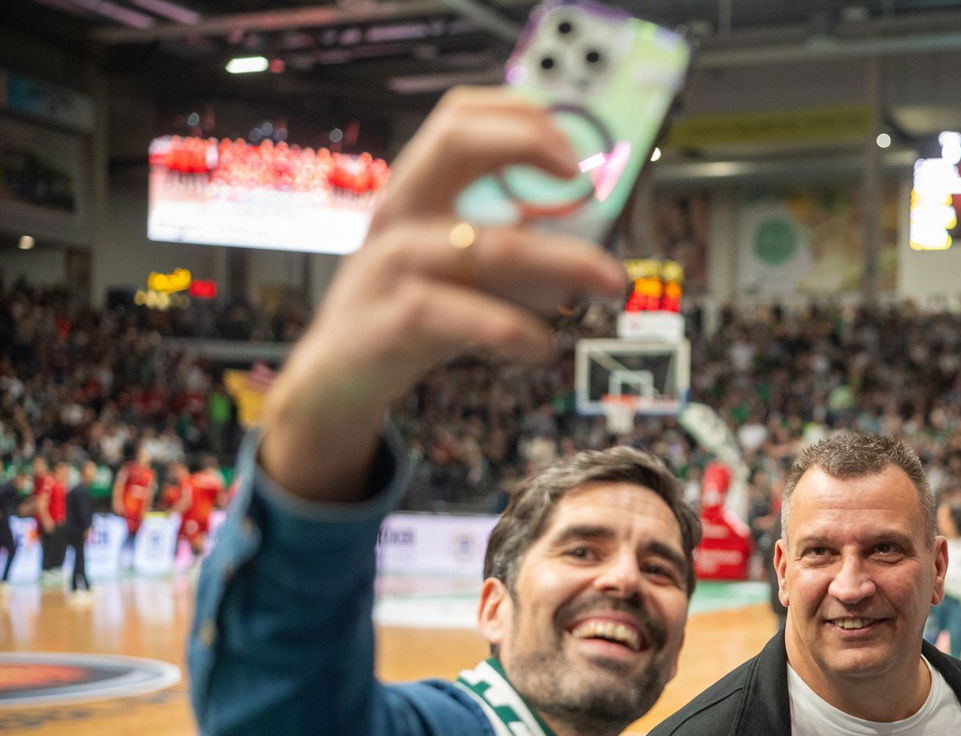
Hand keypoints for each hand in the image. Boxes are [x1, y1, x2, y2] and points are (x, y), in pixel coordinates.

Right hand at [260, 87, 626, 500]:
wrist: (336, 379)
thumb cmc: (409, 314)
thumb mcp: (456, 271)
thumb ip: (509, 250)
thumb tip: (589, 252)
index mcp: (416, 192)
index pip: (459, 116)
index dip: (519, 115)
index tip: (572, 147)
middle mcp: (401, 214)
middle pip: (456, 143)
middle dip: (528, 145)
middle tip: (582, 181)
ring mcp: (392, 264)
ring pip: (488, 245)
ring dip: (563, 261)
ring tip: (609, 282)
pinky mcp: (392, 321)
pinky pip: (466, 317)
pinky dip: (516, 330)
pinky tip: (541, 346)